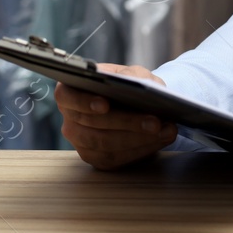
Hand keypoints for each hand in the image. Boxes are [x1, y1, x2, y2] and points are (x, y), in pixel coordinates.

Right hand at [56, 64, 178, 169]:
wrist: (135, 104)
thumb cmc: (128, 85)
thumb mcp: (130, 73)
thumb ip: (132, 76)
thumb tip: (138, 85)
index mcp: (70, 91)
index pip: (67, 97)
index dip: (84, 102)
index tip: (105, 104)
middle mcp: (70, 119)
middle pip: (92, 125)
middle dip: (127, 123)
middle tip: (155, 121)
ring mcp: (81, 142)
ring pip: (106, 145)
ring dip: (139, 138)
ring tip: (165, 130)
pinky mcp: (97, 159)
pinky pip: (116, 159)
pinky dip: (141, 150)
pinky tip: (160, 140)